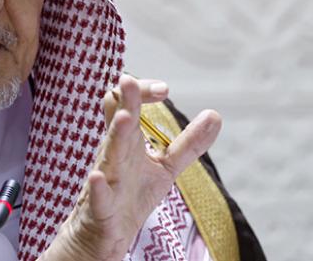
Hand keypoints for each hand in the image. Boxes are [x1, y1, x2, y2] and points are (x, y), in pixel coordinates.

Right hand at [39, 75, 221, 260]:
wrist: (106, 233)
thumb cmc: (132, 193)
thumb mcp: (165, 166)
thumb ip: (188, 143)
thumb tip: (215, 114)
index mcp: (126, 140)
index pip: (126, 104)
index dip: (142, 92)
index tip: (165, 90)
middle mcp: (114, 153)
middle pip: (117, 120)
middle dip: (125, 101)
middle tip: (129, 80)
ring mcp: (106, 178)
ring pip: (108, 152)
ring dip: (115, 134)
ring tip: (124, 118)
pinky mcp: (101, 207)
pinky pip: (98, 195)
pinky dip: (97, 187)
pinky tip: (97, 177)